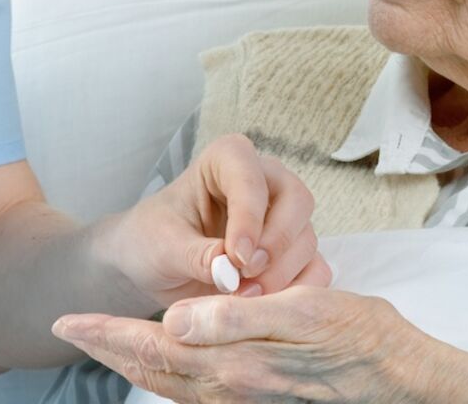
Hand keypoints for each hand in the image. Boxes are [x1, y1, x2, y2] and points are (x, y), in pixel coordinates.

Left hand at [52, 286, 431, 402]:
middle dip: (110, 350)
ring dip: (136, 362)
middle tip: (71, 331)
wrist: (407, 385)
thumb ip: (234, 318)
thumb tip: (175, 318)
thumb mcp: (303, 313)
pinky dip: (170, 375)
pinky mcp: (260, 403)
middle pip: (152, 372)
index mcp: (234, 365)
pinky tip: (173, 361)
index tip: (66, 323)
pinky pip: (198, 392)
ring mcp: (245, 403)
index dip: (106, 334)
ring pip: (171, 385)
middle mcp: (231, 392)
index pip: (152, 346)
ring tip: (110, 342)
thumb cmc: (365, 342)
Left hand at [103, 134, 331, 308]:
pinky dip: (296, 292)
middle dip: (276, 242)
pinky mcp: (291, 254)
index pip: (251, 175)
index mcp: (227, 160)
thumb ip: (195, 254)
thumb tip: (228, 269)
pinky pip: (314, 269)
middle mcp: (264, 182)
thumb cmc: (152, 239)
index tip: (236, 256)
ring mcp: (282, 218)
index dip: (250, 216)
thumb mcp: (162, 245)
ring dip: (281, 273)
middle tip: (246, 276)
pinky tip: (263, 308)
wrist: (152, 265)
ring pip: (307, 237)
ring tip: (242, 298)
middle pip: (297, 200)